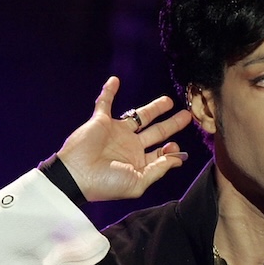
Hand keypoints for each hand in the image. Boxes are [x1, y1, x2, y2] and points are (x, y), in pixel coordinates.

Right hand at [56, 76, 192, 201]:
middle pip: (156, 132)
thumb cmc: (106, 184)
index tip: (175, 146)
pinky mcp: (101, 121)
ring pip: (139, 116)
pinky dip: (109, 91)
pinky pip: (105, 103)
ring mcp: (116, 132)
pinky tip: (115, 81)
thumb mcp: (138, 181)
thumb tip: (178, 158)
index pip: (161, 152)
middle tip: (187, 115)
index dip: (172, 149)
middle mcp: (130, 146)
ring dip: (153, 108)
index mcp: (138, 162)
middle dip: (172, 124)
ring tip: (168, 101)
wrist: (77, 176)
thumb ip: (158, 169)